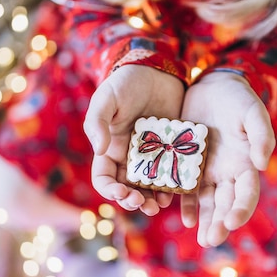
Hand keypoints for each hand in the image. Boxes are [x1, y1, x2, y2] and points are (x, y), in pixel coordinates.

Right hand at [83, 65, 184, 214]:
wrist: (157, 70)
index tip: (122, 193)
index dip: (110, 191)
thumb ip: (97, 122)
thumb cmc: (126, 82)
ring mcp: (154, 156)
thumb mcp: (106, 98)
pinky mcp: (174, 150)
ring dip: (153, 200)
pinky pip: (174, 173)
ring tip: (160, 205)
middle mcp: (131, 158)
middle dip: (133, 201)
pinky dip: (175, 185)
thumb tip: (99, 150)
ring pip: (151, 187)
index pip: (104, 179)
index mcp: (111, 149)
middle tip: (144, 204)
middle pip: (128, 189)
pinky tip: (179, 190)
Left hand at [180, 72, 274, 246]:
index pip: (247, 193)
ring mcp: (207, 170)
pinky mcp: (188, 164)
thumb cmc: (238, 99)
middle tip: (211, 240)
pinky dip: (185, 203)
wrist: (214, 85)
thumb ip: (261, 136)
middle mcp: (227, 173)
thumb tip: (262, 164)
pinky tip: (183, 216)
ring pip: (206, 202)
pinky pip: (185, 188)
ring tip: (200, 237)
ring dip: (204, 220)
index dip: (241, 209)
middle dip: (220, 223)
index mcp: (245, 164)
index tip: (232, 222)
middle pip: (225, 204)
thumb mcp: (252, 113)